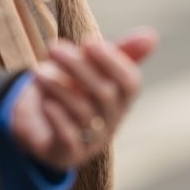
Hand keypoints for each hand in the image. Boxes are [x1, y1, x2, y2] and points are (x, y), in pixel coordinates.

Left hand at [10, 28, 157, 170]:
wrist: (42, 129)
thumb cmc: (73, 93)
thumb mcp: (93, 71)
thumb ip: (118, 53)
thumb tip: (151, 35)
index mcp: (121, 101)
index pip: (130, 84)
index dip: (113, 62)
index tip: (88, 42)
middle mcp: (111, 122)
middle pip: (104, 94)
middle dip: (78, 67)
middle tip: (53, 48)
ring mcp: (91, 141)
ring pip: (82, 113)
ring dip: (59, 88)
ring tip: (37, 72)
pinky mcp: (68, 154)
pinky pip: (67, 138)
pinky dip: (57, 117)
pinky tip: (44, 101)